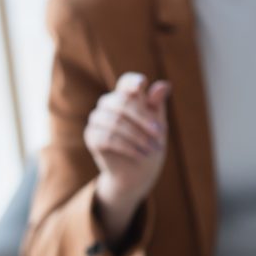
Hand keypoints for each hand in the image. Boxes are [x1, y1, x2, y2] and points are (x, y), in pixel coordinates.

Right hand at [84, 72, 171, 206]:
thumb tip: (164, 85)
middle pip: (122, 102)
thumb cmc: (149, 143)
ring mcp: (96, 119)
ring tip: (152, 149)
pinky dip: (127, 147)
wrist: (137, 173)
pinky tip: (139, 154)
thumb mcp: (158, 124)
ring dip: (138, 136)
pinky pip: (107, 138)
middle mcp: (107, 104)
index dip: (132, 82)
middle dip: (143, 118)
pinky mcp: (91, 136)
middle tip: (160, 134)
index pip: (126, 82)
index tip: (141, 86)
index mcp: (125, 96)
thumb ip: (157, 105)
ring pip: (116, 122)